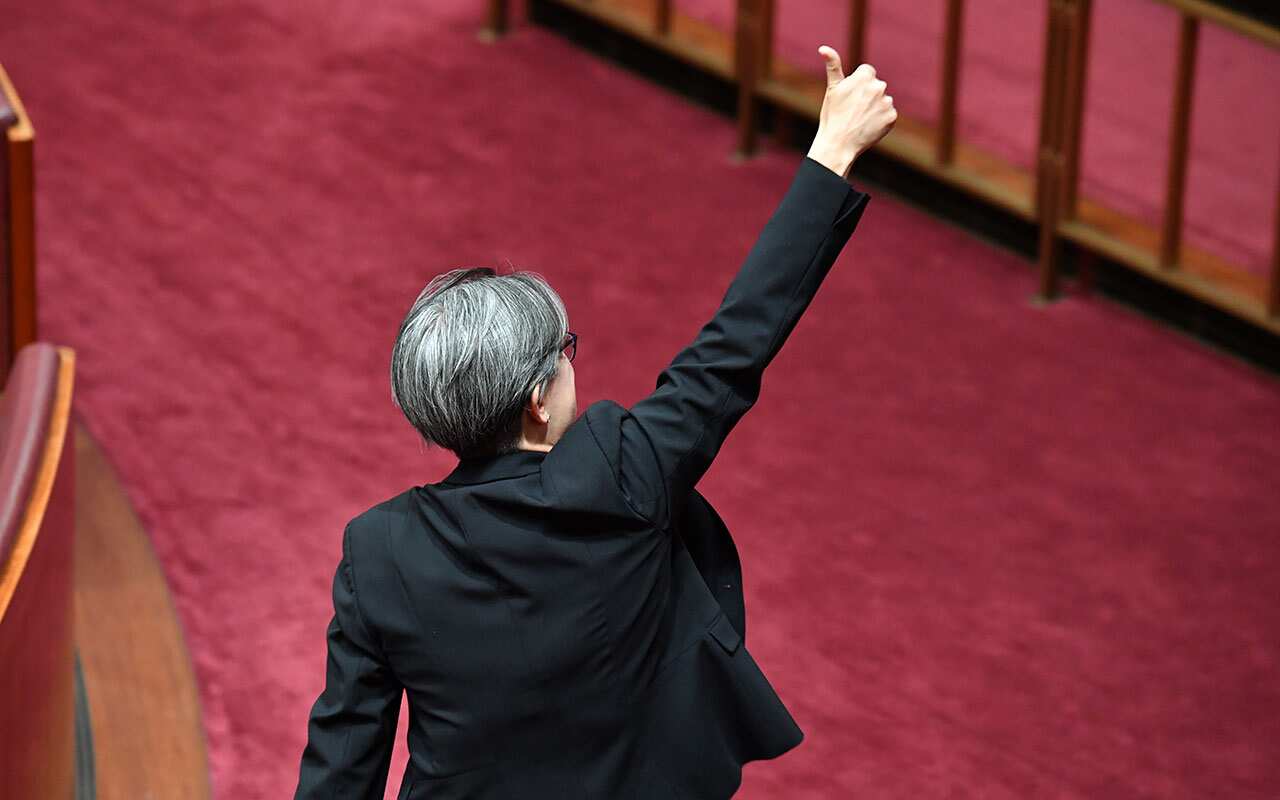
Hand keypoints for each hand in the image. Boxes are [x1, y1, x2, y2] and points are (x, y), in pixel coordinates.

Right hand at [806, 46, 896, 177]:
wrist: (839, 144)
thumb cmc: (833, 116)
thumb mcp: (832, 89)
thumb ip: (833, 65)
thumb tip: (823, 48)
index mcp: (865, 76)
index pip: (867, 72)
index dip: (857, 84)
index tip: (850, 97)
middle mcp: (879, 86)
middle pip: (875, 86)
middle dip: (867, 95)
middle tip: (853, 110)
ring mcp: (887, 102)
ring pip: (882, 100)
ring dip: (874, 107)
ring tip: (860, 119)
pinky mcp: (892, 117)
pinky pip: (888, 114)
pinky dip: (881, 120)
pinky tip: (868, 126)